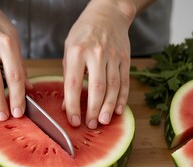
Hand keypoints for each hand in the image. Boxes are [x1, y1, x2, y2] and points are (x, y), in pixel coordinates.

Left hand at [63, 0, 135, 128]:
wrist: (108, 14)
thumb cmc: (84, 33)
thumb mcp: (69, 49)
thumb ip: (68, 76)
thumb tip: (67, 105)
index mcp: (77, 52)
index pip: (73, 84)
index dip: (73, 105)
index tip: (74, 120)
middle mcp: (96, 54)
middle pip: (97, 88)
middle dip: (94, 110)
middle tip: (91, 125)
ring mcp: (113, 57)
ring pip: (113, 87)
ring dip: (109, 107)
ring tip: (104, 121)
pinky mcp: (125, 59)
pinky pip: (125, 82)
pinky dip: (122, 98)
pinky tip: (119, 110)